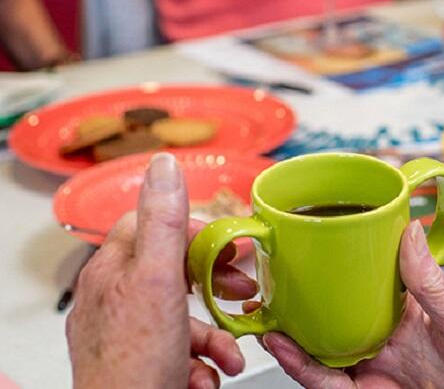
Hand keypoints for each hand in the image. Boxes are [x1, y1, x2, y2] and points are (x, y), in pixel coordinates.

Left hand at [66, 154, 250, 388]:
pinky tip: (208, 374)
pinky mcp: (142, 365)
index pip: (152, 225)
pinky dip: (202, 362)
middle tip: (240, 287)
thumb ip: (165, 222)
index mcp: (114, 271)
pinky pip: (180, 352)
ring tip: (230, 352)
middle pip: (174, 271)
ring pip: (183, 318)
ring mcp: (128, 335)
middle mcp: (115, 299)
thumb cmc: (135, 365)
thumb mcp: (158, 281)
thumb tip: (164, 166)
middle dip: (215, 284)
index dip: (193, 229)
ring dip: (216, 335)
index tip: (225, 243)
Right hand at [258, 221, 443, 387]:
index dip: (335, 280)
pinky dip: (307, 372)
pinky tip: (289, 354)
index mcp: (411, 315)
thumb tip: (409, 230)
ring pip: (326, 357)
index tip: (309, 260)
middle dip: (302, 314)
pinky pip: (333, 386)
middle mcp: (390, 343)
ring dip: (294, 343)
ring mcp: (381, 372)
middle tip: (274, 295)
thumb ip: (429, 281)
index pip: (364, 292)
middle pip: (335, 326)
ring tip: (269, 323)